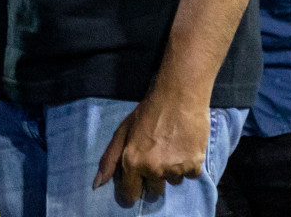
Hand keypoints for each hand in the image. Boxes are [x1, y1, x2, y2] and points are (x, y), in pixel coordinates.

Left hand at [93, 90, 209, 203]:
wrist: (179, 96)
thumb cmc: (148, 112)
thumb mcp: (122, 131)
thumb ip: (109, 160)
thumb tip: (96, 185)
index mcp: (132, 162)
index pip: (130, 195)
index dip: (132, 191)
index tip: (135, 185)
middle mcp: (152, 169)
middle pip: (154, 191)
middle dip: (153, 178)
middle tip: (156, 156)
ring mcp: (174, 168)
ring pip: (173, 182)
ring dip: (172, 170)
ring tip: (171, 148)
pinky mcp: (194, 165)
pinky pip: (190, 175)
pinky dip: (188, 165)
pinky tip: (184, 147)